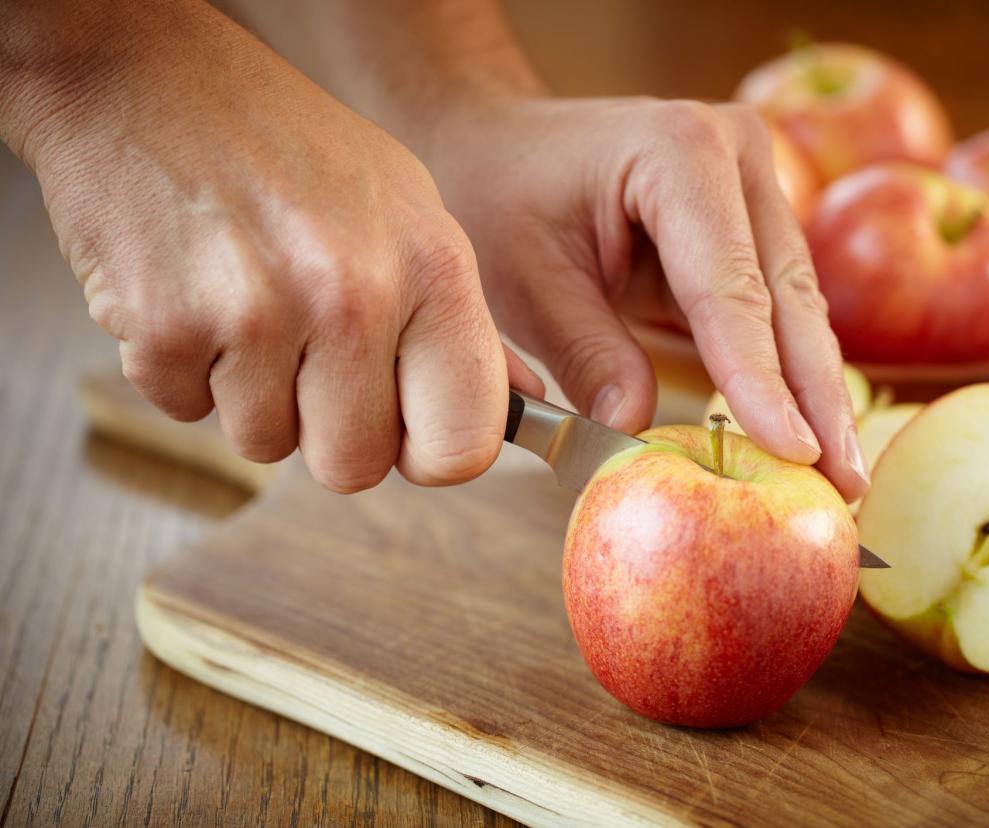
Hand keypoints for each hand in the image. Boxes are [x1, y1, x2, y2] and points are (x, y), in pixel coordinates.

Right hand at [12, 2, 540, 490]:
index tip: (405, 429)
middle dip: (326, 430)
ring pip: (265, 445)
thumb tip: (523, 402)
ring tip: (245, 303)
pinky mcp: (164, 328)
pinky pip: (187, 413)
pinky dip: (184, 371)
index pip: (463, 446)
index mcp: (431, 268)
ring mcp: (256, 313)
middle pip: (353, 467)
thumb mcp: (407, 210)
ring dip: (250, 395)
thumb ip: (461, 320)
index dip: (428, 454)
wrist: (145, 77)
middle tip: (306, 357)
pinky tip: (194, 295)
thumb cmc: (286, 147)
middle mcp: (353, 295)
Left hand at [422, 97, 869, 500]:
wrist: (501, 145)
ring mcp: (755, 184)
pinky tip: (810, 432)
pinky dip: (791, 370)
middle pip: (789, 295)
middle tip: (845, 484)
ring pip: (798, 304)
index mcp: (679, 151)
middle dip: (816, 398)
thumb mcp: (525, 280)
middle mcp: (737, 156)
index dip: (761, 378)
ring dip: (816, 392)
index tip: (794, 452)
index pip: (730, 287)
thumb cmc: (503, 200)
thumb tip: (637, 429)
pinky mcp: (754, 222)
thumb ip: (584, 352)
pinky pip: (780, 305)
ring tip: (840, 475)